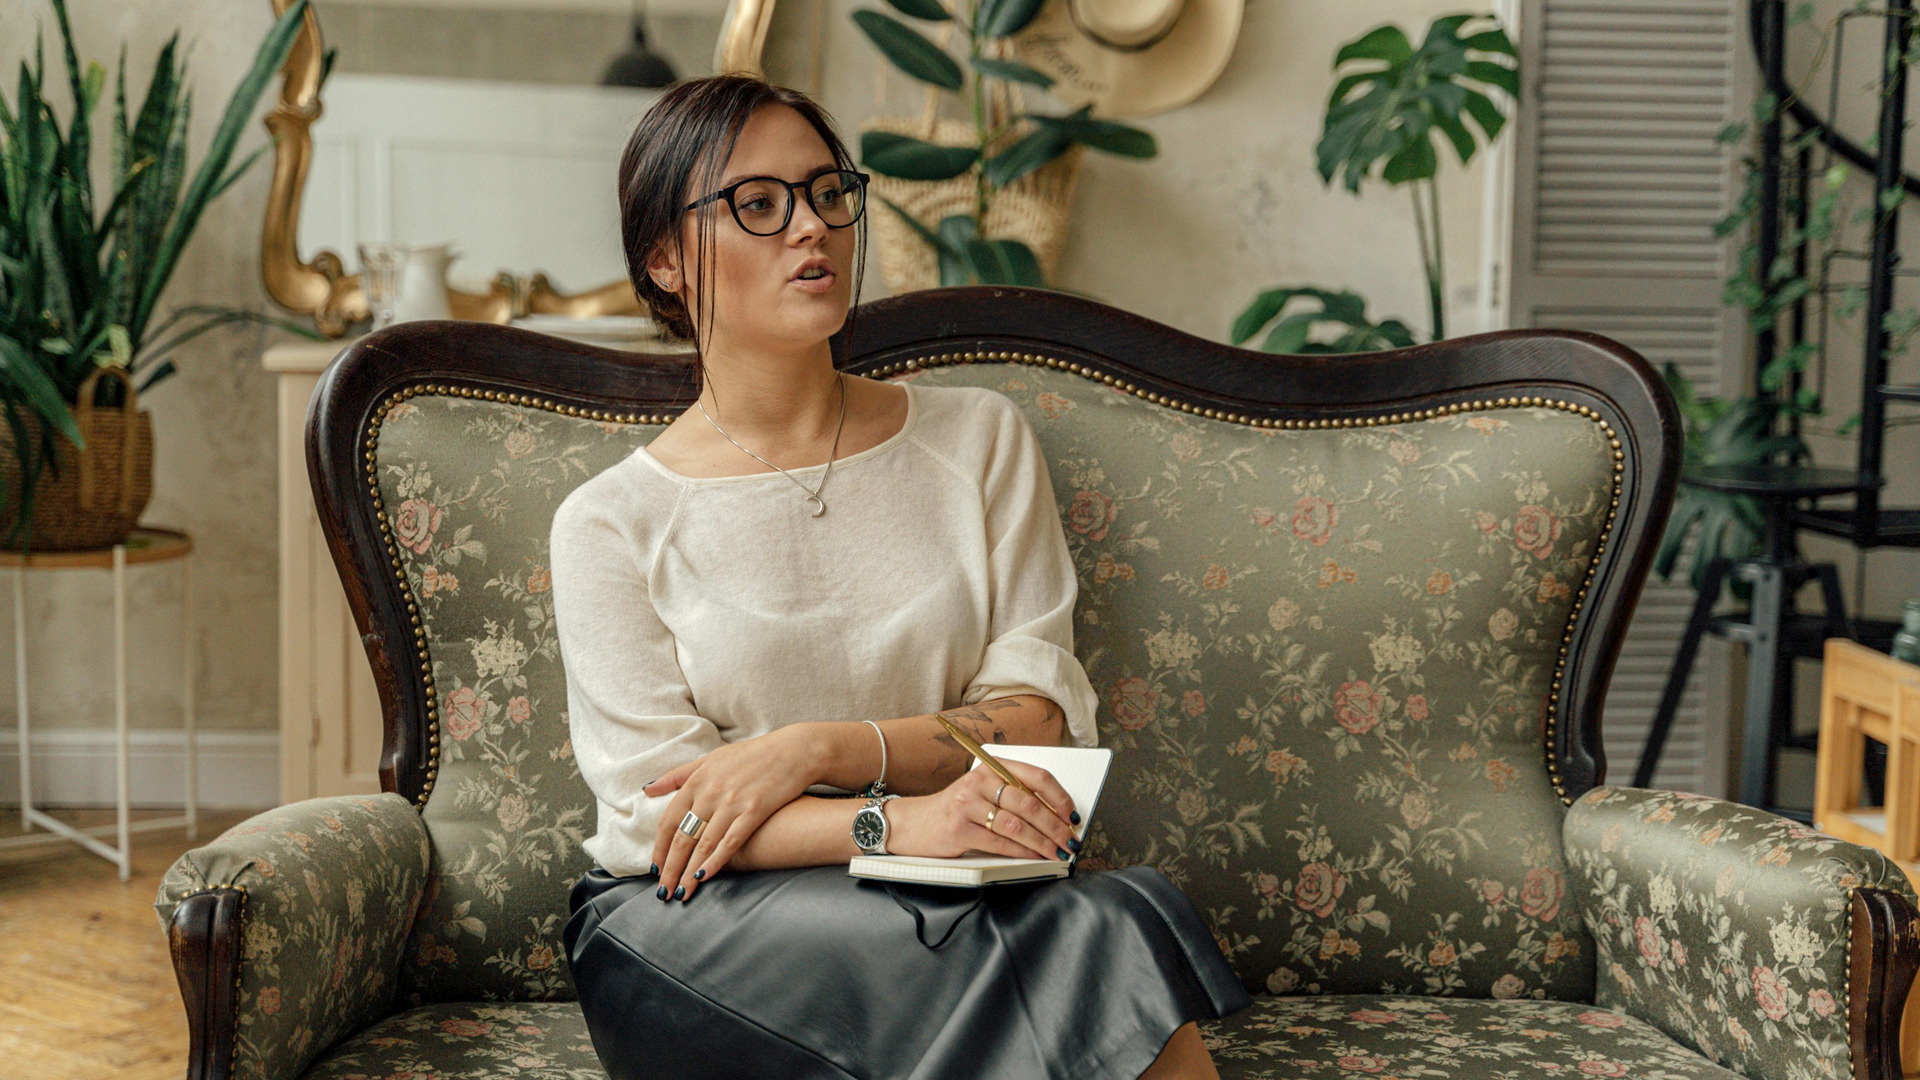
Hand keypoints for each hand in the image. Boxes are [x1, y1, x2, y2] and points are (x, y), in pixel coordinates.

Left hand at [643, 726, 817, 901]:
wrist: (794, 751)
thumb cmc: (752, 755)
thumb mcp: (711, 759)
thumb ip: (678, 776)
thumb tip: (647, 789)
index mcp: (697, 780)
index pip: (669, 821)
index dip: (659, 848)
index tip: (655, 868)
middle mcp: (710, 792)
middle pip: (682, 838)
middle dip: (670, 869)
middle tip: (663, 892)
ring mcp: (732, 802)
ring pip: (703, 845)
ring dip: (688, 873)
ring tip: (680, 893)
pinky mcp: (754, 811)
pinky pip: (729, 843)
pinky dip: (715, 863)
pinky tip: (704, 878)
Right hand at [889, 758, 1078, 861]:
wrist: (913, 824)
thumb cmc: (954, 810)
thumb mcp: (982, 793)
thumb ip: (1012, 795)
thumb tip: (1055, 815)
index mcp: (990, 768)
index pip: (1035, 776)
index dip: (1059, 797)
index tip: (1072, 815)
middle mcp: (979, 781)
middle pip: (1029, 803)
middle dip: (1055, 826)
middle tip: (1070, 841)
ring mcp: (967, 805)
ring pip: (1017, 825)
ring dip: (1042, 842)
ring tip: (1056, 852)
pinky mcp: (959, 829)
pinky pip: (1000, 843)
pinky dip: (1022, 852)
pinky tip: (1034, 857)